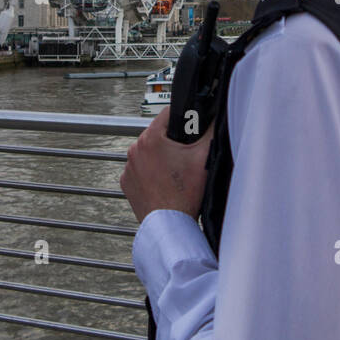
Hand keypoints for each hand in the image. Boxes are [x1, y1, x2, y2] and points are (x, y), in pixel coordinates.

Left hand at [120, 104, 211, 222]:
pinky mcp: (127, 182)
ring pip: (148, 152)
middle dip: (171, 140)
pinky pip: (140, 169)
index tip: (190, 126)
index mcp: (150, 139)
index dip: (182, 117)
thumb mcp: (204, 157)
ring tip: (175, 172)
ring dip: (160, 156)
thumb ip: (209, 132)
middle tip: (185, 155)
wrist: (170, 225)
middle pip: (157, 133)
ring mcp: (129, 167)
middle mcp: (134, 150)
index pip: (168, 114)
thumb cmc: (184, 195)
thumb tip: (212, 119)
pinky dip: (150, 172)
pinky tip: (164, 181)